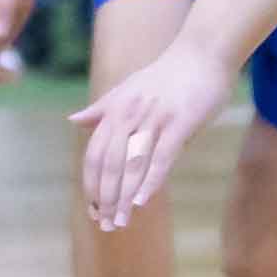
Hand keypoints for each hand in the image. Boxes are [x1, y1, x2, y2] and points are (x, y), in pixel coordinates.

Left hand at [73, 36, 231, 229]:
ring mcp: (155, 118)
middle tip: (106, 225)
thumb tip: (73, 120)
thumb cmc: (168, 74)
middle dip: (105, 197)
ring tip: (121, 221)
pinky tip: (143, 201)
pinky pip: (162, 156)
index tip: (93, 209)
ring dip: (124, 196)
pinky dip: (150, 179)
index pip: (95, 154)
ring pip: (133, 164)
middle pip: (110, 163)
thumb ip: (102, 109)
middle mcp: (130, 114)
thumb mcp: (129, 88)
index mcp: (116, 109)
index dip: (92, 184)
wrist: (203, 52)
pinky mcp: (180, 122)